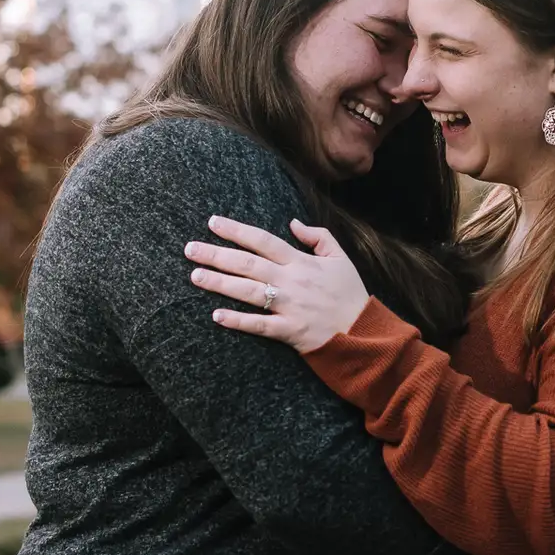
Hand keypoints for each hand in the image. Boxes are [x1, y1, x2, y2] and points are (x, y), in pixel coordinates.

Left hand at [186, 217, 369, 352]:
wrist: (364, 332)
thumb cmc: (351, 294)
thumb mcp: (341, 258)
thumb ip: (318, 237)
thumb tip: (293, 223)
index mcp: (301, 262)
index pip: (263, 241)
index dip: (237, 231)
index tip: (213, 223)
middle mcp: (291, 281)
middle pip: (247, 264)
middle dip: (216, 255)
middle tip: (190, 249)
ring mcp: (289, 306)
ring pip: (248, 292)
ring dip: (219, 283)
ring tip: (195, 276)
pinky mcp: (290, 331)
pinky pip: (259, 325)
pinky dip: (238, 321)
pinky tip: (216, 315)